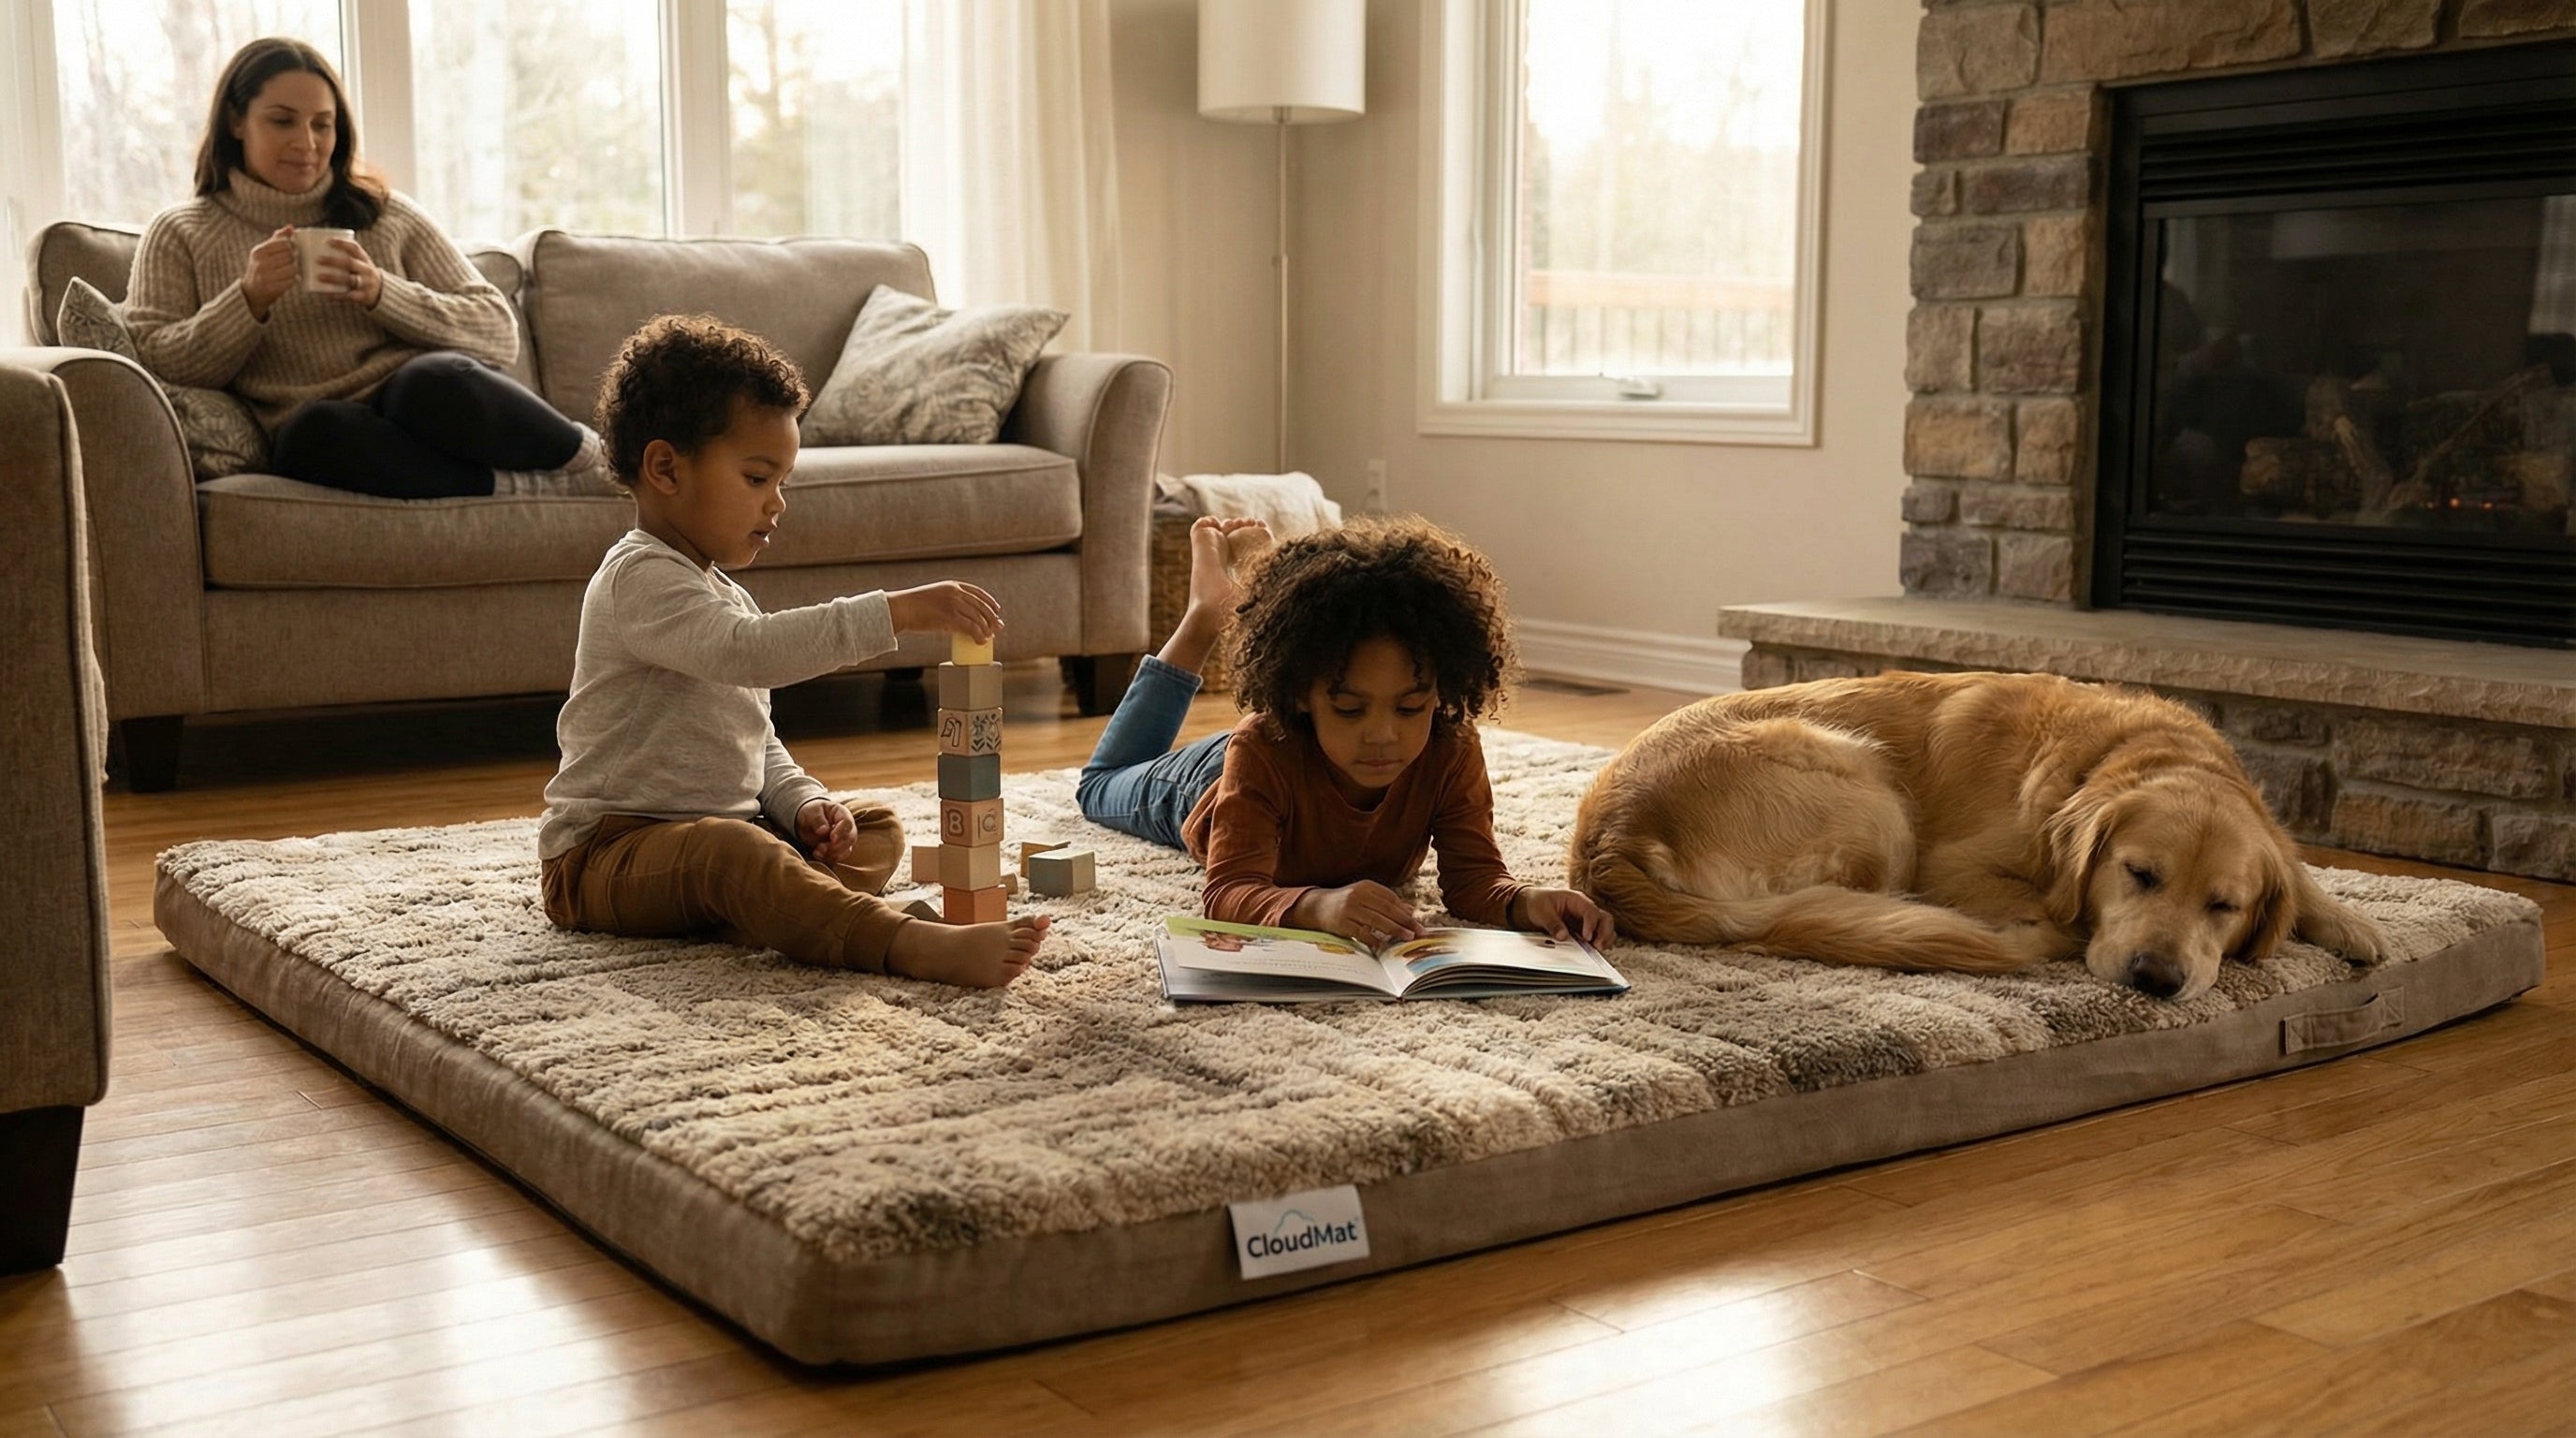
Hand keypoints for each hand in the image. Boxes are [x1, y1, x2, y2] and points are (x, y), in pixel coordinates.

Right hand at [242, 227, 297, 319]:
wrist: (251, 291)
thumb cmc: (261, 267)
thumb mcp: (264, 251)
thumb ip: (277, 239)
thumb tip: (291, 227)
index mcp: (259, 251)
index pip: (284, 243)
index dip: (292, 246)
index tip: (292, 249)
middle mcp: (260, 263)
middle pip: (290, 255)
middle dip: (294, 258)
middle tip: (293, 261)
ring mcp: (266, 276)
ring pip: (293, 268)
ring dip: (295, 269)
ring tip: (291, 269)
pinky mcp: (272, 288)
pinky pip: (292, 281)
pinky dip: (293, 280)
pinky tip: (290, 279)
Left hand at [316, 237, 382, 308]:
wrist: (381, 291)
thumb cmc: (361, 273)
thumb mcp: (359, 262)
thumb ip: (344, 256)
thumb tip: (313, 248)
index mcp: (364, 259)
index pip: (355, 248)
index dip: (342, 243)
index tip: (327, 241)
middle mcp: (367, 270)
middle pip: (350, 263)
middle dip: (334, 261)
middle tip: (318, 260)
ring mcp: (366, 284)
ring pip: (350, 280)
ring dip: (333, 278)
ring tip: (318, 276)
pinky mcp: (363, 297)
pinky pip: (349, 296)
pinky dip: (336, 295)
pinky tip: (325, 294)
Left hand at [797, 798, 856, 863]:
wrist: (806, 821)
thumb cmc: (810, 813)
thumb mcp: (811, 811)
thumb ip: (817, 819)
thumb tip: (824, 830)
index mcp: (841, 813)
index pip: (848, 823)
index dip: (841, 832)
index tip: (832, 838)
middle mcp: (846, 826)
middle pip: (851, 838)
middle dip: (837, 846)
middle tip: (820, 847)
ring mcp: (844, 838)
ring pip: (846, 850)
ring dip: (833, 854)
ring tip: (817, 852)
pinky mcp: (838, 849)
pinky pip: (839, 857)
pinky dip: (829, 858)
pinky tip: (817, 855)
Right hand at [887, 581, 1001, 641]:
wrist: (902, 608)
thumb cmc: (914, 606)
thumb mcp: (934, 596)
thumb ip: (949, 602)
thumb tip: (961, 619)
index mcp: (953, 585)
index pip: (978, 592)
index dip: (989, 602)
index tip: (997, 609)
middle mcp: (955, 593)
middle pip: (981, 606)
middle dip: (992, 618)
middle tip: (997, 627)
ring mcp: (953, 604)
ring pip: (978, 618)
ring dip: (986, 629)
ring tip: (988, 637)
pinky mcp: (950, 618)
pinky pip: (971, 628)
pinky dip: (979, 636)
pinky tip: (980, 641)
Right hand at [1302, 881, 1423, 948]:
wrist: (1317, 907)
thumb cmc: (1346, 902)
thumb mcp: (1365, 896)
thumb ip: (1386, 902)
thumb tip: (1410, 910)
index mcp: (1366, 886)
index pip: (1391, 899)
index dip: (1405, 912)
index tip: (1418, 923)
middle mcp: (1358, 895)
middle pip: (1387, 909)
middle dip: (1405, 922)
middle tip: (1419, 932)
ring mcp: (1349, 909)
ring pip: (1377, 920)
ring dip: (1395, 930)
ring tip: (1407, 937)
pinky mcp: (1342, 923)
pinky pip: (1362, 933)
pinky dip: (1374, 939)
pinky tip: (1383, 945)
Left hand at [1517, 887, 1614, 945]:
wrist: (1534, 904)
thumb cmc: (1539, 902)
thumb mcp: (1542, 911)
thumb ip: (1553, 923)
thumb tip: (1563, 936)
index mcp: (1577, 900)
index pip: (1591, 911)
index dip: (1591, 924)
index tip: (1587, 937)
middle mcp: (1585, 909)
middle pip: (1605, 918)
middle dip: (1605, 933)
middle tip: (1597, 946)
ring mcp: (1587, 920)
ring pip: (1606, 927)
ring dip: (1605, 939)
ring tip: (1598, 949)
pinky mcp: (1584, 930)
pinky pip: (1599, 936)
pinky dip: (1600, 943)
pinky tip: (1594, 951)